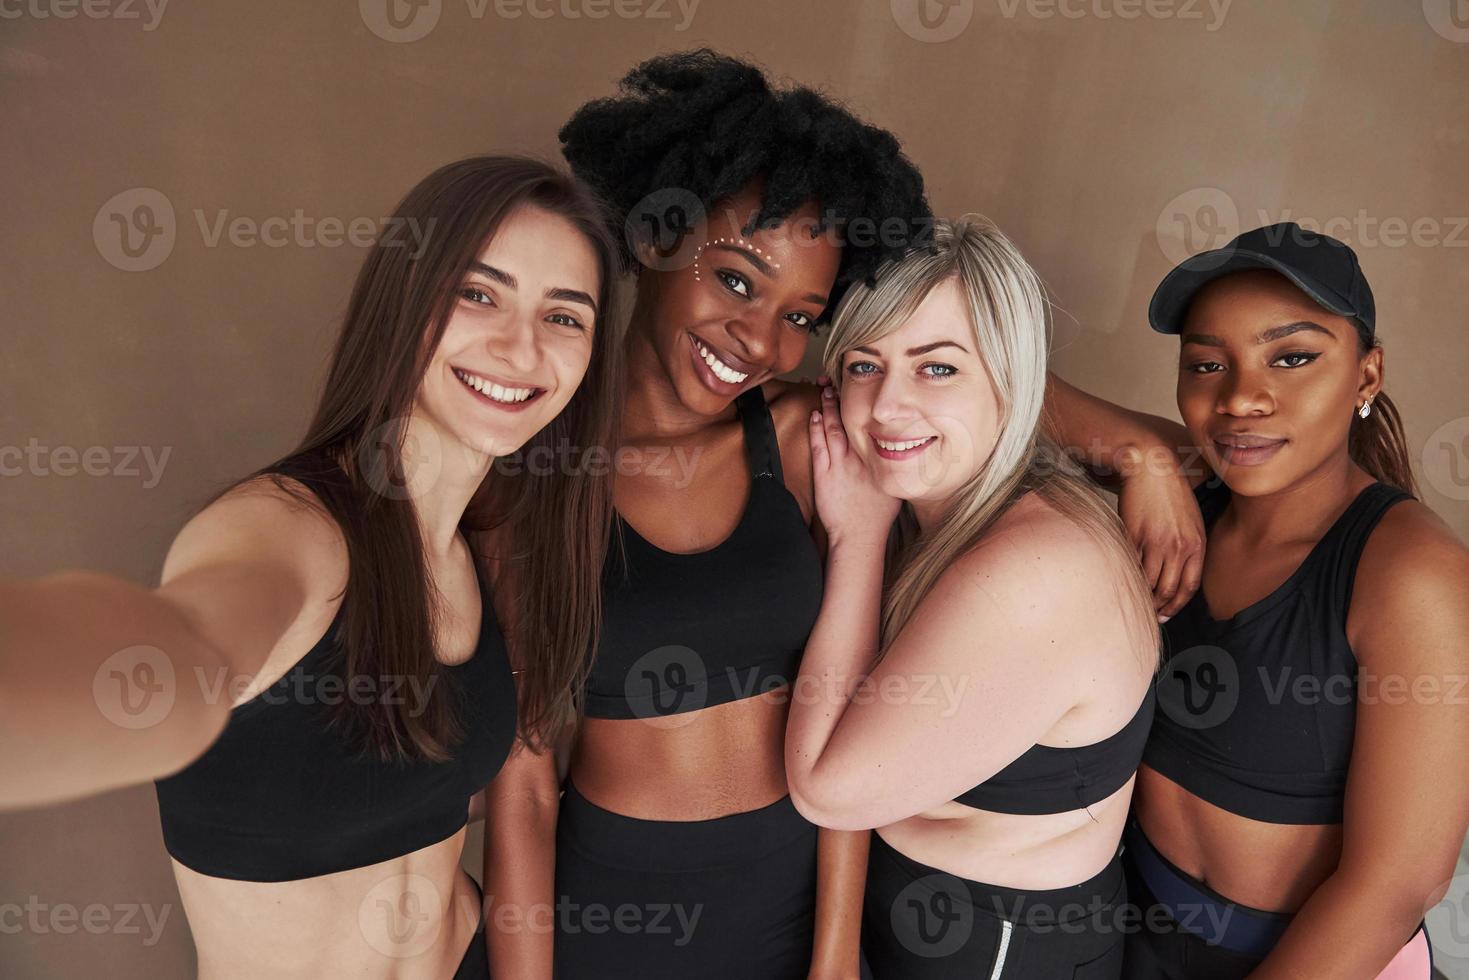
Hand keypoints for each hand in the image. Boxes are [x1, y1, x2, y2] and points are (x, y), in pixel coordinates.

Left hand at [809, 382, 899, 549]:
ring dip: (828, 408)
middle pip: (852, 421)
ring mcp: (841, 466)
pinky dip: (816, 430)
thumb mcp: (896, 487)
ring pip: (834, 430)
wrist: (859, 536)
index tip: (862, 388)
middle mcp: (861, 459)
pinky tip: (815, 416)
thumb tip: (903, 452)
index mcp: (880, 460)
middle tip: (838, 380)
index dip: (866, 405)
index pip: (873, 425)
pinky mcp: (824, 475)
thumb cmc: (878, 516)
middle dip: (844, 398)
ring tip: (825, 390)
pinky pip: (819, 447)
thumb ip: (895, 467)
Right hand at [1116, 454, 1204, 620]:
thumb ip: (1188, 546)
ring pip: (1150, 582)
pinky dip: (1129, 577)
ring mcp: (1156, 542)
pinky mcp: (1135, 536)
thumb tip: (1178, 571)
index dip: (1178, 604)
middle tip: (1150, 613)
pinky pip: (1133, 565)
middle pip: (1170, 589)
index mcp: (1196, 543)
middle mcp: (1179, 546)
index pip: (1190, 585)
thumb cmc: (1169, 492)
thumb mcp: (1191, 519)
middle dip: (1159, 607)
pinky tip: (1126, 580)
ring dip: (1143, 595)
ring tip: (1136, 599)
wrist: (1150, 467)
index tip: (1168, 612)